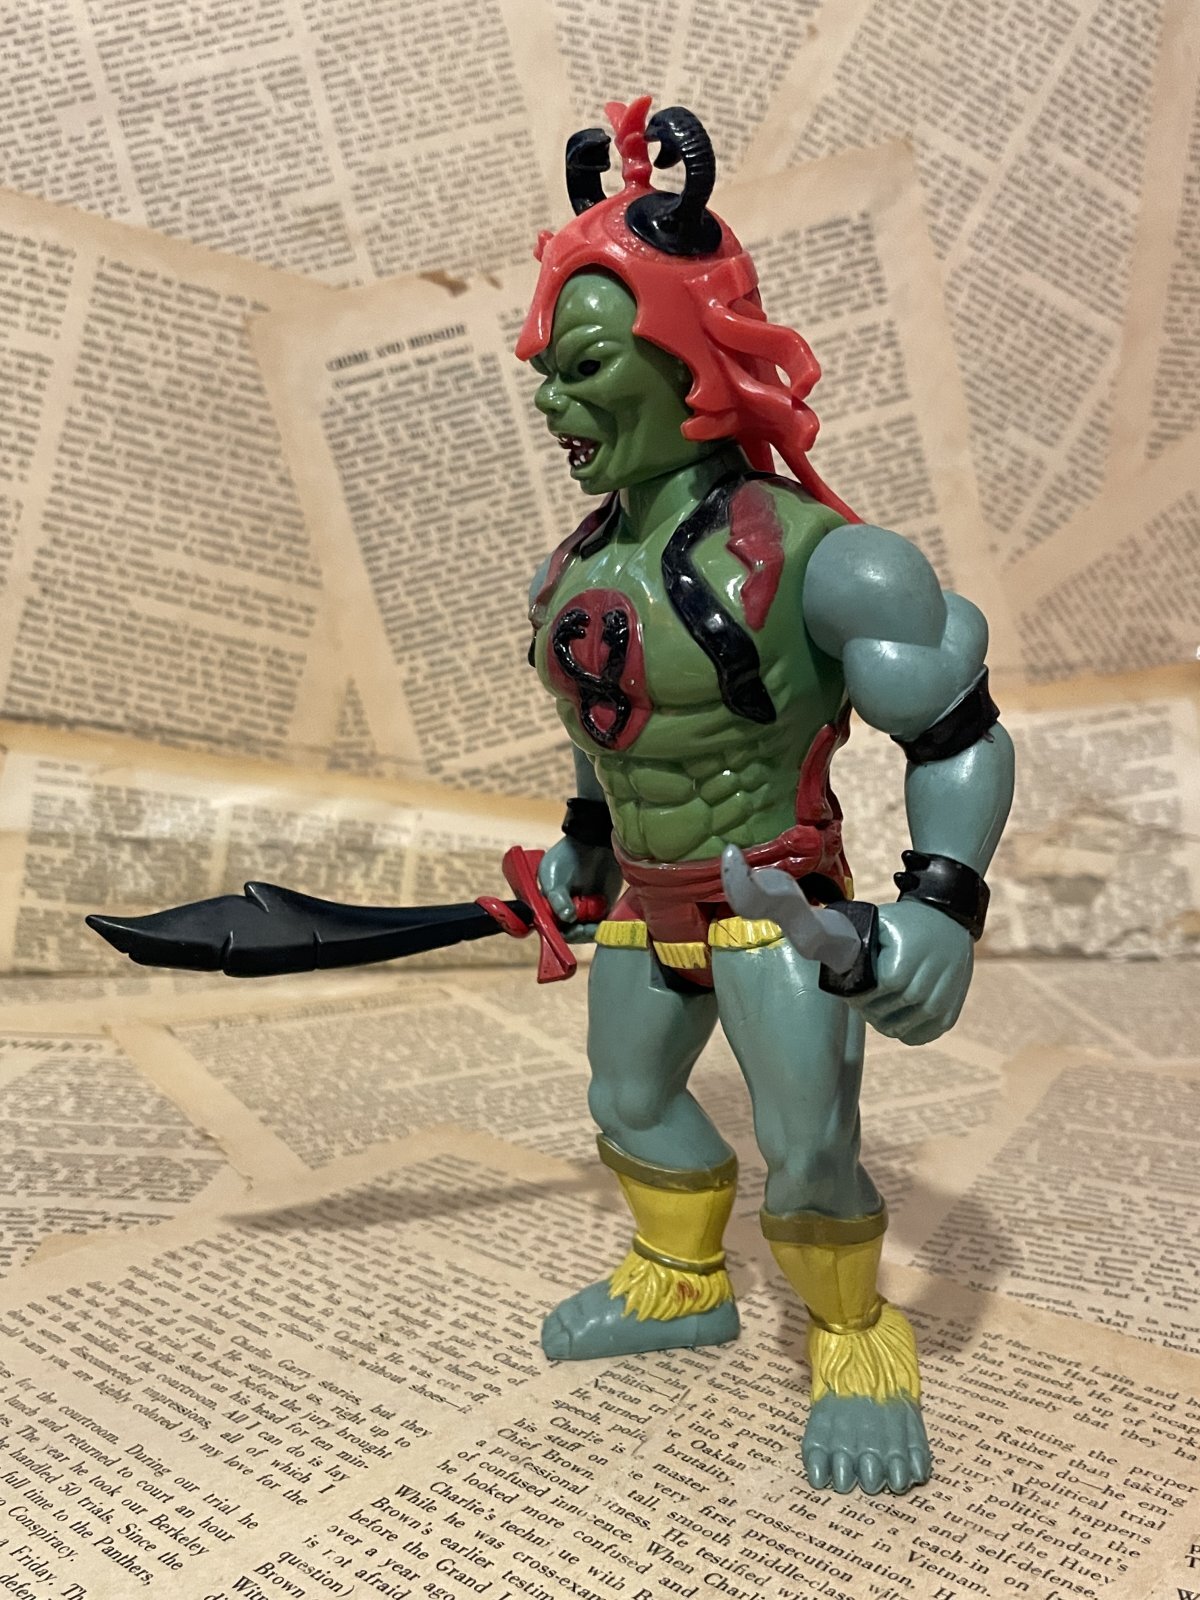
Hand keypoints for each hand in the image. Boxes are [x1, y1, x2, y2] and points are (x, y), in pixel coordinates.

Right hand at [537, 838, 621, 943]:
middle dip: (575, 934)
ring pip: (585, 933)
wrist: (594, 842)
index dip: (557, 932)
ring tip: (593, 926)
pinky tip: (602, 924)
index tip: (567, 929)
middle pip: (568, 933)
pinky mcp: (603, 910)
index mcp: (548, 904)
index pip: (549, 925)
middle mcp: (565, 911)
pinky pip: (601, 926)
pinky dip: (602, 928)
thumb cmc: (567, 857)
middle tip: (583, 928)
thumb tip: (567, 918)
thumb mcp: (554, 875)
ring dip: (589, 933)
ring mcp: (584, 912)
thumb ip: (557, 898)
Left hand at [852, 899, 972, 1045]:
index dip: (861, 995)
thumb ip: (854, 940)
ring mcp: (945, 998)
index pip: (882, 988)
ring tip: (874, 1011)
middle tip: (858, 1003)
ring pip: (906, 1027)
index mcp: (912, 956)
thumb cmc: (906, 923)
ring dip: (884, 1023)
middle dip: (869, 1010)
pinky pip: (923, 1035)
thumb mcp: (879, 922)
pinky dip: (905, 1033)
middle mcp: (933, 979)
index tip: (849, 993)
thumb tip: (823, 953)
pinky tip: (894, 1020)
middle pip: (893, 1010)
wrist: (949, 922)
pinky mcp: (950, 1013)